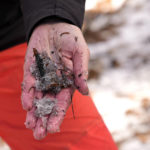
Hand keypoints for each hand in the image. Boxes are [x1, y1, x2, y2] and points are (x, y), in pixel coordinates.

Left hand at [21, 23, 89, 139]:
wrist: (55, 26)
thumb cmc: (71, 38)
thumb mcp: (81, 52)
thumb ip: (82, 72)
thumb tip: (85, 91)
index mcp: (68, 80)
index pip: (63, 101)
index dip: (59, 114)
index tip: (54, 127)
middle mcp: (55, 82)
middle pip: (49, 103)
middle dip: (44, 118)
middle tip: (39, 134)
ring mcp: (42, 76)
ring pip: (37, 97)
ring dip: (33, 112)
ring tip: (30, 126)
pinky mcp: (31, 69)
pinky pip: (29, 84)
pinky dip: (27, 94)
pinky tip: (27, 105)